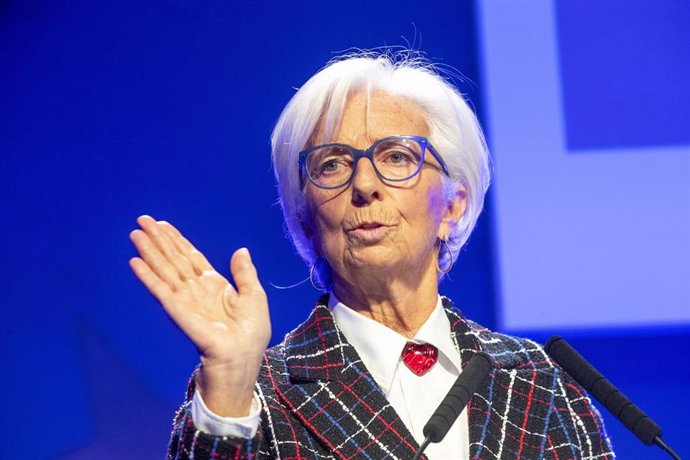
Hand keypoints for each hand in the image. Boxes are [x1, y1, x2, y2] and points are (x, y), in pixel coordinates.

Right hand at [129, 215, 269, 415]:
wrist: (242, 359)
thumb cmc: (251, 333)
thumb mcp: (254, 296)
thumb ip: (244, 273)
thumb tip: (240, 249)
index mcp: (214, 285)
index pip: (191, 257)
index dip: (177, 240)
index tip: (162, 225)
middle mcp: (195, 290)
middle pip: (173, 259)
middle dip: (158, 240)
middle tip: (142, 220)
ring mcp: (185, 300)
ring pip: (164, 270)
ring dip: (149, 252)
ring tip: (135, 234)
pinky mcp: (178, 312)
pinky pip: (160, 290)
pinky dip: (148, 276)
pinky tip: (136, 262)